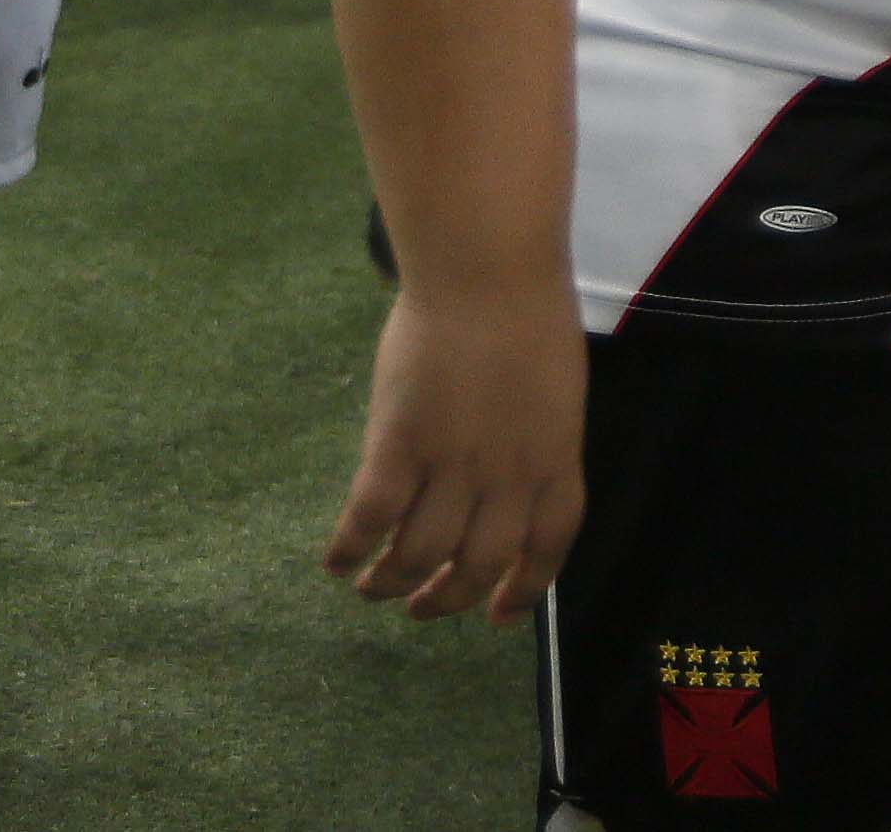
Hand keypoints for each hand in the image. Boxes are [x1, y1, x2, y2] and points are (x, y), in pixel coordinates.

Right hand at [324, 284, 585, 624]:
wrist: (489, 272)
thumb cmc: (527, 315)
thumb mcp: (553, 393)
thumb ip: (533, 444)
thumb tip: (504, 486)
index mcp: (556, 459)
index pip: (548, 546)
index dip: (524, 591)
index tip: (496, 617)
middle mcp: (509, 474)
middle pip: (478, 564)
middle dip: (447, 600)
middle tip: (420, 608)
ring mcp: (453, 463)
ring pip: (419, 555)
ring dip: (391, 584)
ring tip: (371, 589)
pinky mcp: (399, 446)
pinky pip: (369, 519)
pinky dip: (349, 549)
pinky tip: (335, 561)